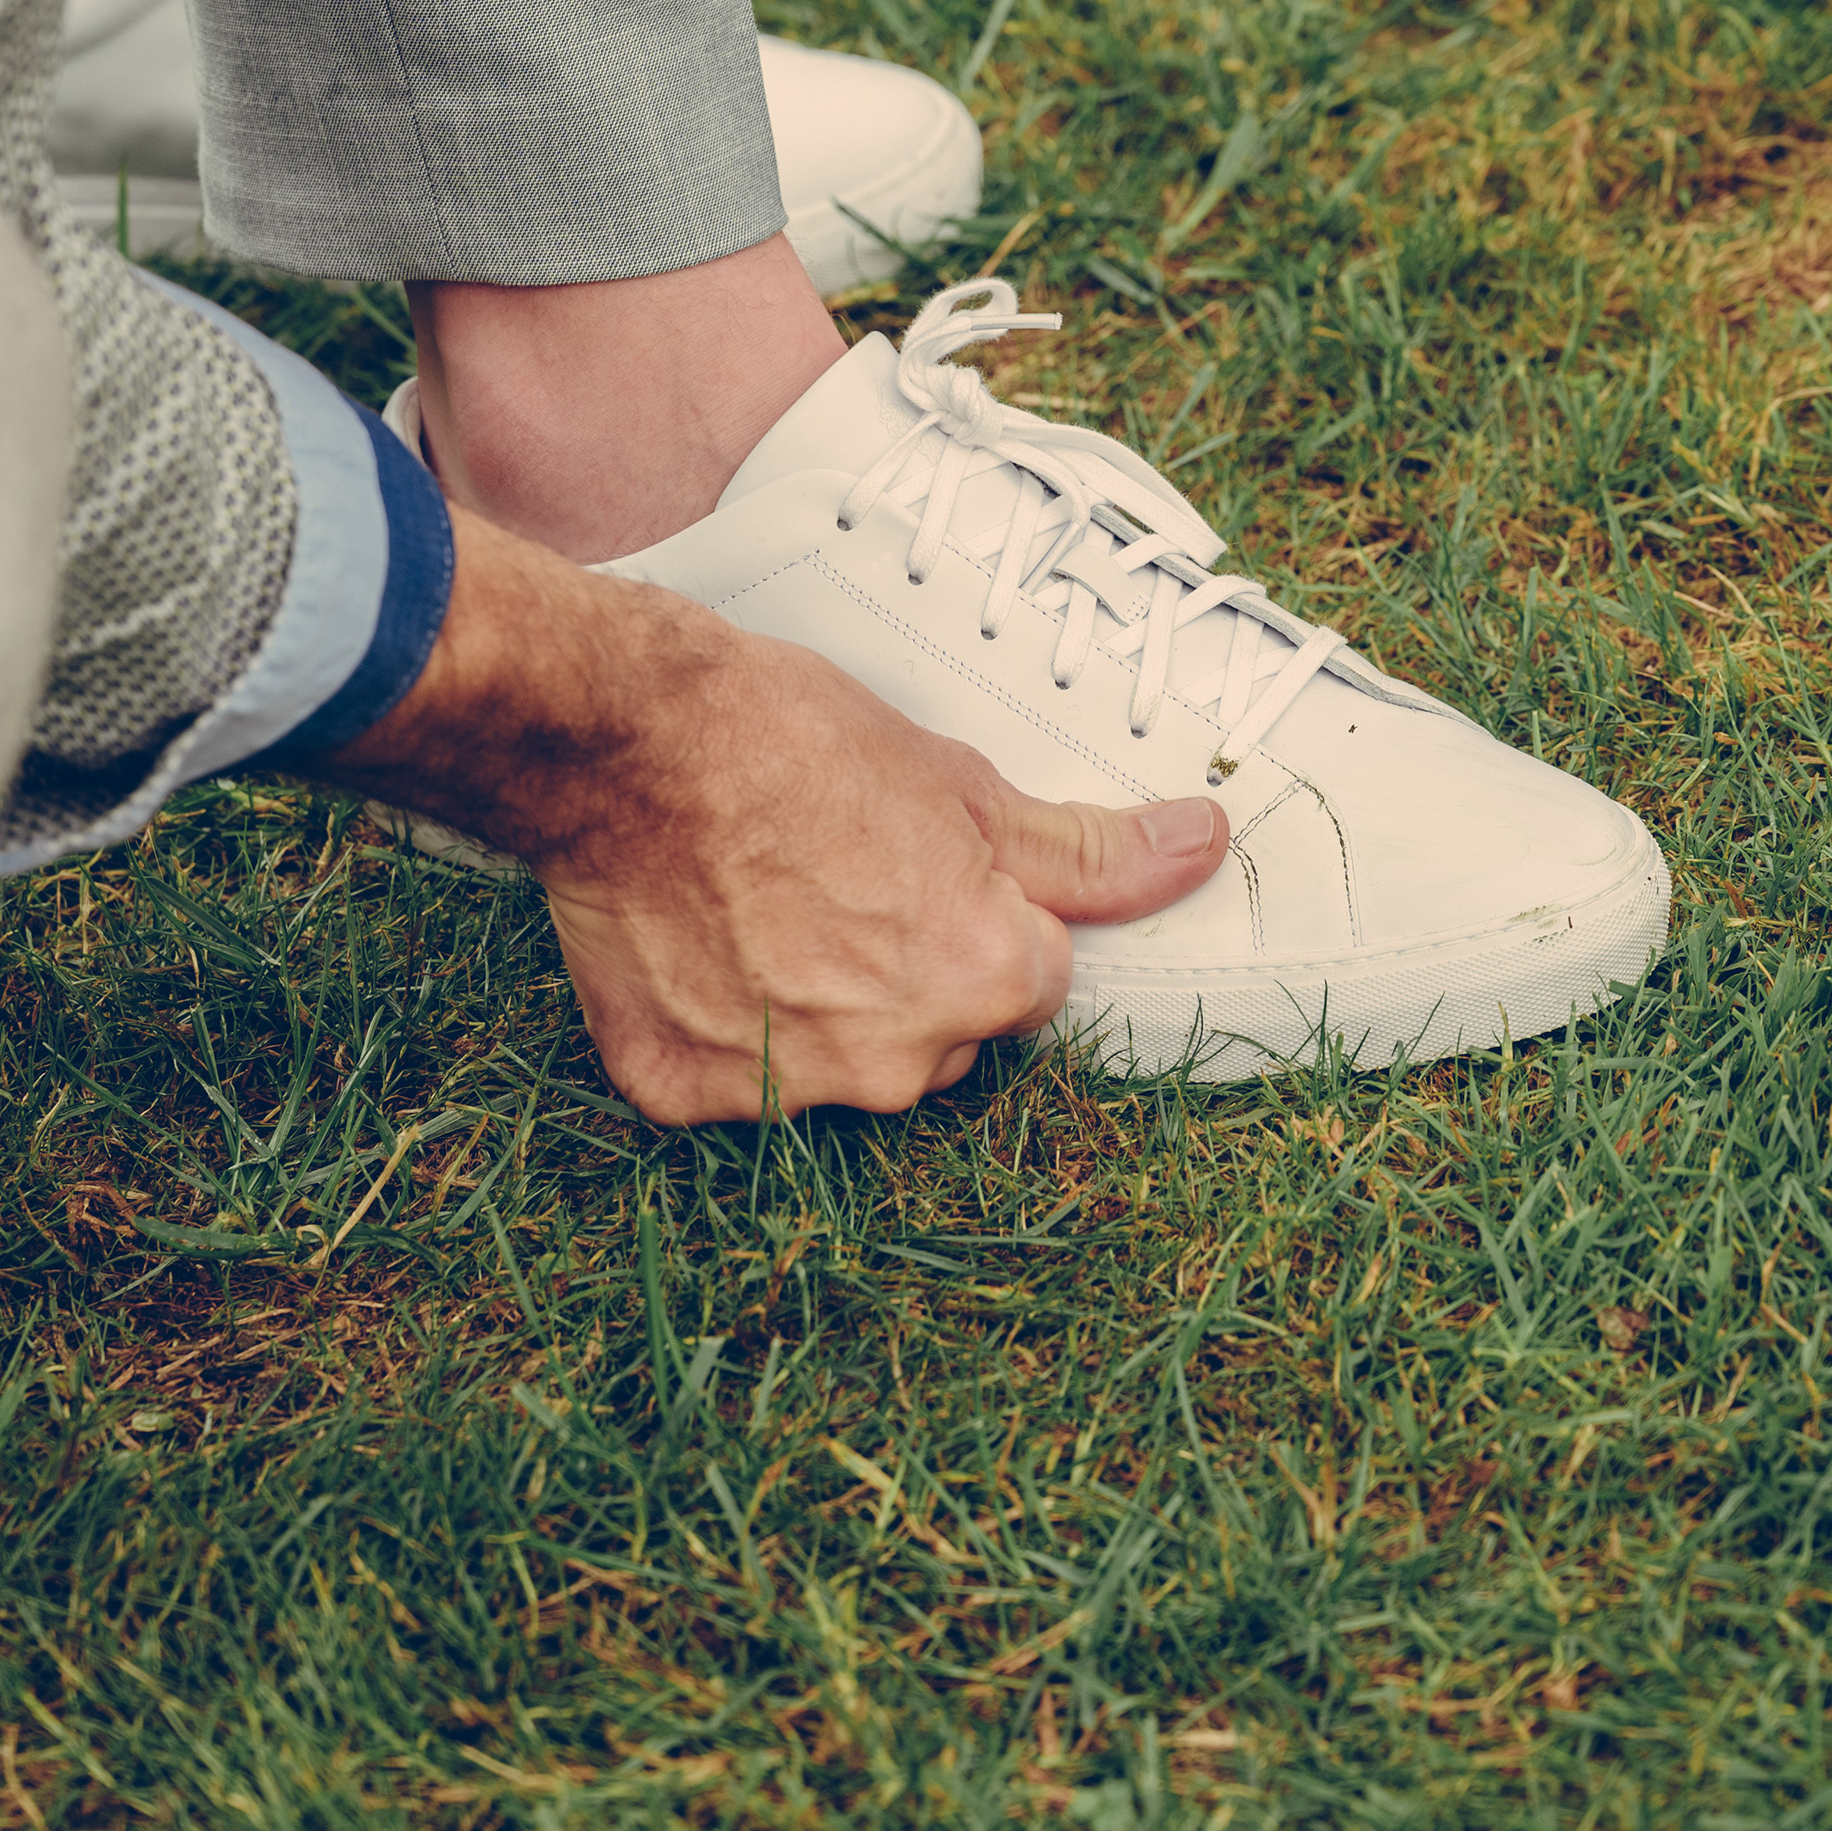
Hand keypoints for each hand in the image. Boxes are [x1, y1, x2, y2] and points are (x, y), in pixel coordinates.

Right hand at [302, 515, 1230, 1121]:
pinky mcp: (683, 1093)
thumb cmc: (795, 741)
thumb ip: (1087, 852)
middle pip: (937, 1035)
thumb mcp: (965, 782)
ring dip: (810, 1008)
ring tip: (755, 904)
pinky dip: (712, 1026)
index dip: (975, 913)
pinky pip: (726, 1078)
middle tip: (832, 877)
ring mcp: (785, 1088)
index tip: (913, 863)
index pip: (1029, 979)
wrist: (626, 737)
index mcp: (987, 982)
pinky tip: (694, 942)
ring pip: (835, 1064)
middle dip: (902, 974)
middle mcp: (897, 1061)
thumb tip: (1205, 845)